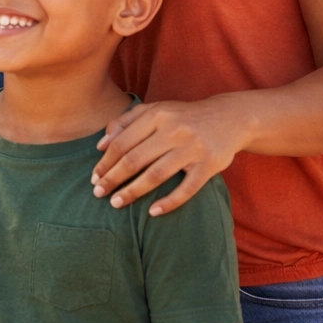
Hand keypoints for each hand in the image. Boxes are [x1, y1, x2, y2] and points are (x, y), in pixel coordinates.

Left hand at [91, 97, 248, 215]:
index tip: (94, 177)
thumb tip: (100, 145)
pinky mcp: (209, 165)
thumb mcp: (155, 110)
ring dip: (133, 191)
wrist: (229, 118)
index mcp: (156, 115)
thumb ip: (125, 122)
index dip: (105, 162)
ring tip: (116, 203)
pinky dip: (169, 202)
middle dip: (113, 178)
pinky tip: (152, 212)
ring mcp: (192, 148)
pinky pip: (186, 188)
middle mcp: (173, 130)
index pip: (122, 142)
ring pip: (156, 174)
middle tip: (99, 194)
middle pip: (135, 159)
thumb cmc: (182, 117)